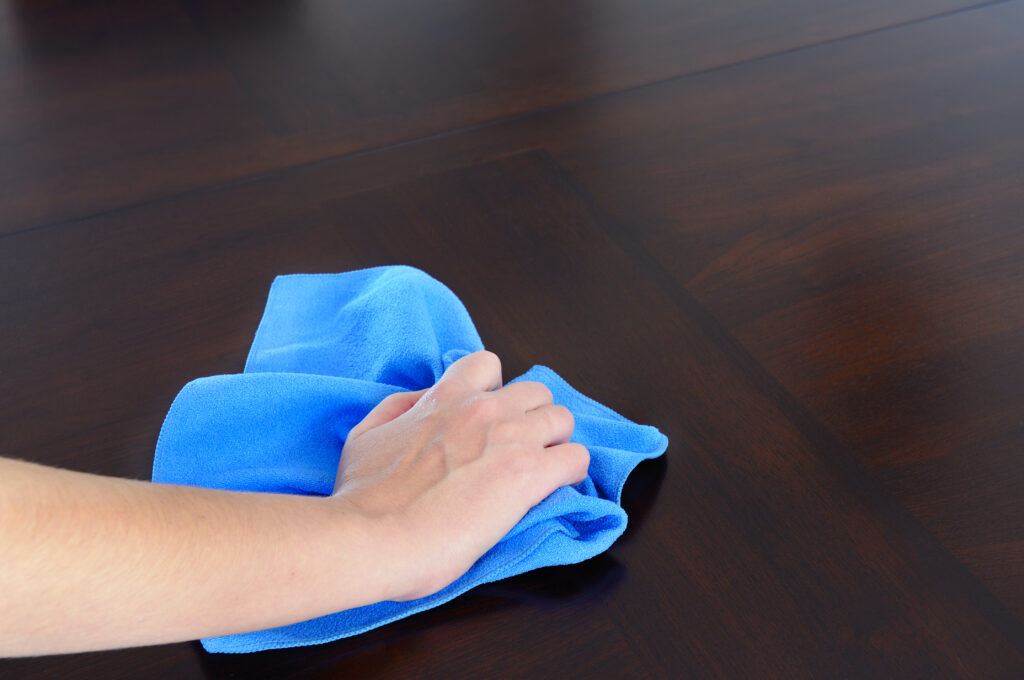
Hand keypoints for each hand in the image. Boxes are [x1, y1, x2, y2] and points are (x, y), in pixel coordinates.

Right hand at [332, 351, 589, 600]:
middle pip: (536, 392)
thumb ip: (399, 409)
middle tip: (517, 450)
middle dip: (531, 418)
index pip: (487, 364)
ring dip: (554, 443)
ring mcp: (510, 438)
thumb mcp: (367, 435)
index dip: (494, 390)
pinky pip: (576, 458)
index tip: (488, 418)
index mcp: (446, 397)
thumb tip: (423, 401)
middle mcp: (483, 408)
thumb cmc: (363, 496)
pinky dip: (570, 472)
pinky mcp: (530, 474)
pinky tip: (553, 490)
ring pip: (563, 419)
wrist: (373, 536)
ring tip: (540, 471)